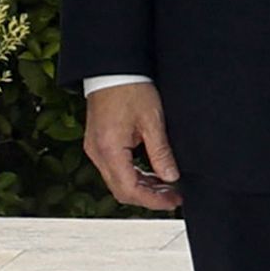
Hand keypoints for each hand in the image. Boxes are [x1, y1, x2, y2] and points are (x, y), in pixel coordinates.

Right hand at [83, 81, 182, 210]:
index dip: (152, 200)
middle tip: (173, 196)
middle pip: (121, 190)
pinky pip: (115, 168)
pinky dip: (133, 174)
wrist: (112, 69)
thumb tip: (171, 177)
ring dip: (142, 186)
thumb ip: (161, 152)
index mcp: (109, 149)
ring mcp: (96, 149)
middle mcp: (97, 153)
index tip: (172, 202)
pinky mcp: (98, 143)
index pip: (130, 189)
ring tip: (167, 185)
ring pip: (118, 181)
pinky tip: (152, 173)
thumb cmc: (130, 88)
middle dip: (148, 197)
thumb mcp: (152, 120)